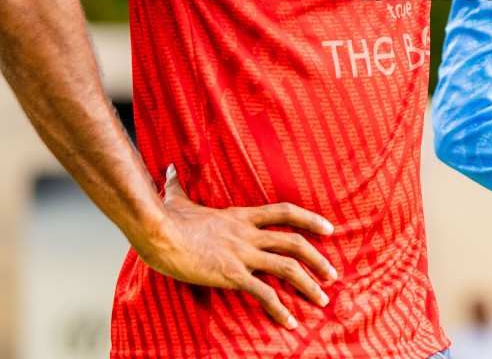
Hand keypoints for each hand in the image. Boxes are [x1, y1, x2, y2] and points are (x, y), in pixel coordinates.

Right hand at [139, 166, 337, 328]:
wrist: (158, 233)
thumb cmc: (166, 218)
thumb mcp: (177, 198)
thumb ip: (177, 186)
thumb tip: (168, 170)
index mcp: (240, 216)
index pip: (284, 212)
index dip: (310, 219)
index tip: (329, 228)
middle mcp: (247, 234)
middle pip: (294, 243)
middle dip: (318, 259)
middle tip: (333, 275)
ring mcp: (241, 254)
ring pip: (286, 267)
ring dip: (308, 285)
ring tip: (322, 300)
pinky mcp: (231, 274)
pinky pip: (262, 293)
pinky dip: (279, 309)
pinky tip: (289, 321)